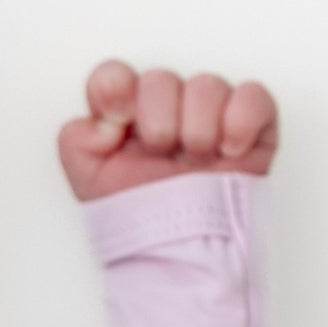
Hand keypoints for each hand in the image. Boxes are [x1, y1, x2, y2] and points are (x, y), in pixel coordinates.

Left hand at [57, 61, 278, 203]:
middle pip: (160, 79)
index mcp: (124, 116)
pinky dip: (240, 122)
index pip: (114, 76)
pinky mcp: (251, 125)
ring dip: (198, 129)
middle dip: (158, 122)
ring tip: (195, 161)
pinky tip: (228, 152)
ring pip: (206, 85)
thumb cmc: (140, 216)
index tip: (119, 119)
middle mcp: (166, 109)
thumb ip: (74, 141)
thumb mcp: (87, 182)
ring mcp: (209, 115)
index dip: (115, 88)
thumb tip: (104, 121)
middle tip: (161, 153)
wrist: (182, 251)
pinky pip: (253, 96)